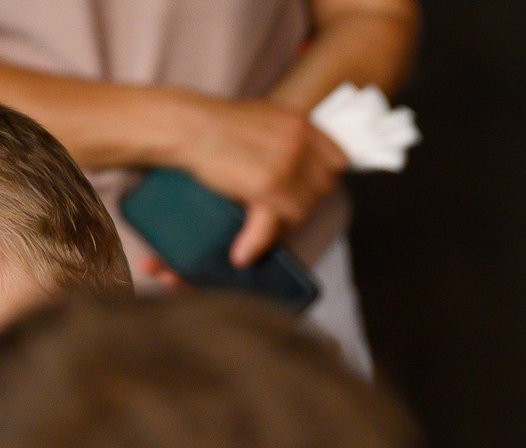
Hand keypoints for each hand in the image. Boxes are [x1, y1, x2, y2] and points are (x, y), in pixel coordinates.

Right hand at [167, 93, 347, 264]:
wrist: (187, 126)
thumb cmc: (222, 125)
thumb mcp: (268, 117)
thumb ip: (292, 137)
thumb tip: (310, 164)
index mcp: (302, 124)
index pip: (338, 162)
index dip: (323, 180)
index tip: (307, 189)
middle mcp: (299, 142)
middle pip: (323, 190)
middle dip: (304, 203)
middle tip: (277, 209)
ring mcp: (284, 165)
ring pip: (302, 211)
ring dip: (282, 223)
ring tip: (259, 224)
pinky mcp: (264, 186)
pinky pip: (275, 224)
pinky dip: (256, 241)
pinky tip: (242, 252)